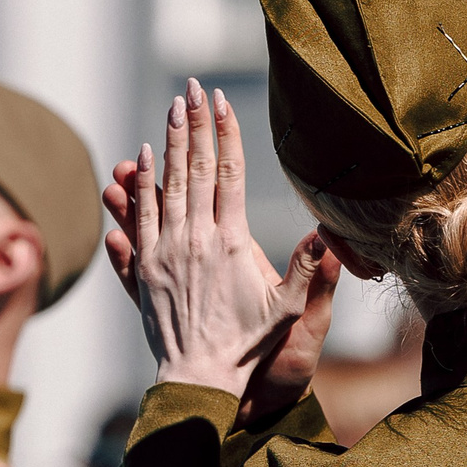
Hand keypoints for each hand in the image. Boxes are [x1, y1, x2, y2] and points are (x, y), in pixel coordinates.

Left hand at [101, 80, 338, 415]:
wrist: (200, 378)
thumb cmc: (249, 347)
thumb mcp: (289, 311)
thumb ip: (308, 270)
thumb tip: (326, 234)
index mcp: (232, 242)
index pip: (229, 175)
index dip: (225, 135)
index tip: (221, 102)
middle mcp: (196, 239)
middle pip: (194, 169)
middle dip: (194, 124)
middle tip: (193, 88)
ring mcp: (167, 250)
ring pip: (165, 185)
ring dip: (167, 144)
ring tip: (171, 108)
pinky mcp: (146, 267)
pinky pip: (142, 216)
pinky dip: (141, 185)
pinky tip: (140, 160)